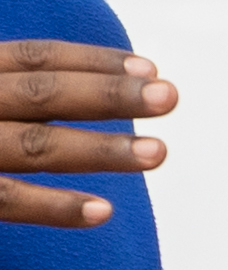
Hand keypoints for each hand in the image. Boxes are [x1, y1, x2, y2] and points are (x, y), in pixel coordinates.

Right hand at [0, 39, 172, 232]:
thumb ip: (10, 88)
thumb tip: (83, 86)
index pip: (34, 59)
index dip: (93, 62)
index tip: (150, 69)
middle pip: (41, 93)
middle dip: (108, 94)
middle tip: (169, 96)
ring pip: (33, 146)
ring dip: (99, 149)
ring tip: (158, 153)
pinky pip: (5, 200)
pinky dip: (53, 206)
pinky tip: (104, 211)